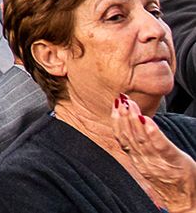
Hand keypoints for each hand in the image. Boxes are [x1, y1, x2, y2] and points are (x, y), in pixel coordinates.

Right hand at [113, 94, 195, 211]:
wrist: (187, 204)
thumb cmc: (171, 184)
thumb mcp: (150, 166)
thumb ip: (140, 149)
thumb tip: (135, 128)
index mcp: (137, 160)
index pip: (122, 138)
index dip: (117, 121)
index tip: (114, 105)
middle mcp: (144, 161)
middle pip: (130, 136)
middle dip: (124, 116)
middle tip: (120, 99)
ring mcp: (157, 162)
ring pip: (141, 139)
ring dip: (134, 120)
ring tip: (131, 105)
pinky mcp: (174, 162)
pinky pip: (161, 147)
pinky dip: (153, 133)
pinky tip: (148, 121)